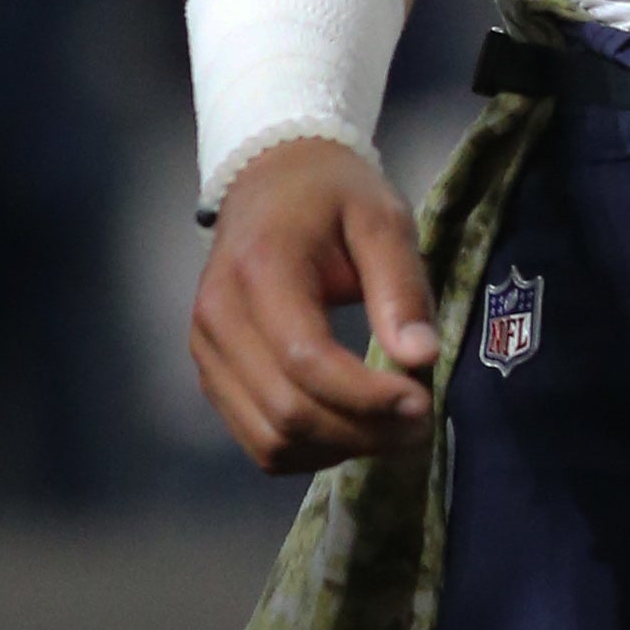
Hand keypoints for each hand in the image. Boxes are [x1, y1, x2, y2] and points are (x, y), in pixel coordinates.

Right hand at [190, 138, 440, 475]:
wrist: (271, 179)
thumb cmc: (333, 195)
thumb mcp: (381, 218)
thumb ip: (401, 285)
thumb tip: (422, 358)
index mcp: (260, 268)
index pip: (305, 358)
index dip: (366, 396)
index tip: (422, 403)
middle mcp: (218, 316)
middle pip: (286, 410)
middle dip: (360, 431)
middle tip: (419, 424)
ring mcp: (206, 350)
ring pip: (269, 440)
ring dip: (337, 450)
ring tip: (391, 430)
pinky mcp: (211, 374)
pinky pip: (256, 439)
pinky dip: (308, 449)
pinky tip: (351, 427)